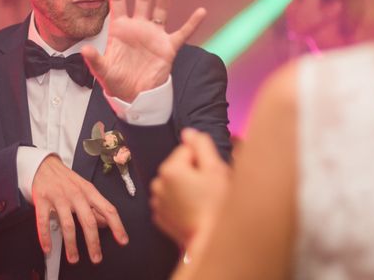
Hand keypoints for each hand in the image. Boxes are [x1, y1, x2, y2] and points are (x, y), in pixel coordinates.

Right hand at [32, 155, 128, 263]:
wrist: (45, 165)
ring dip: (71, 244)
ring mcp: (59, 198)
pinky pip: (44, 222)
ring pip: (68, 224)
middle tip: (97, 258)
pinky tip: (48, 249)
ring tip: (74, 258)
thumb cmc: (67, 180)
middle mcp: (77, 195)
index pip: (108, 210)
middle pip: (89, 221)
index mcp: (90, 192)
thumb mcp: (86, 189)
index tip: (123, 240)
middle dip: (94, 242)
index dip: (117, 226)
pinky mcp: (43, 201)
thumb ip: (96, 206)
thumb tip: (107, 223)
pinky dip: (45, 237)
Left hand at [81, 0, 205, 101]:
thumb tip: (84, 50)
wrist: (135, 96)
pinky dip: (192, 23)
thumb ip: (95, 60)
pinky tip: (201, 12)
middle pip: (141, 0)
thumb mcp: (103, 71)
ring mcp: (154, 35)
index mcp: (120, 29)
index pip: (118, 3)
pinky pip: (182, 33)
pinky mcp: (168, 47)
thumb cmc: (117, 81)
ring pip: (161, 10)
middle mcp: (138, 27)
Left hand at [150, 129, 230, 245]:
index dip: (203, 160)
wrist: (209, 242)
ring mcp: (157, 202)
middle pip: (180, 166)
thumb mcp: (215, 169)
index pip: (188, 149)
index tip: (210, 175)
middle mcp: (158, 183)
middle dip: (194, 173)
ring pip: (175, 183)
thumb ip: (201, 145)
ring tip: (201, 201)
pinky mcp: (160, 217)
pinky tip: (193, 211)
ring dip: (187, 187)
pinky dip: (181, 202)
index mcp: (170, 169)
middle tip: (209, 189)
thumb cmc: (216, 205)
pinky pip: (171, 200)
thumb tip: (189, 132)